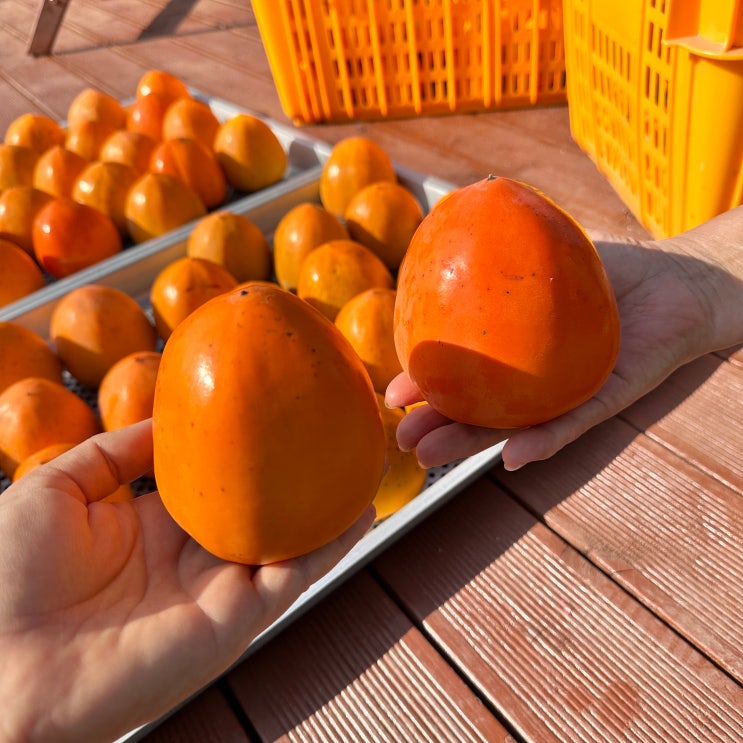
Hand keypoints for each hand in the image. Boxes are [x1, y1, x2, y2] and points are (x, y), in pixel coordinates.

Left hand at [0, 419, 374, 742]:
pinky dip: (331, 545)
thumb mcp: (57, 488)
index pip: (216, 484)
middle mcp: (195, 558)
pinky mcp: (234, 619)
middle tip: (334, 435)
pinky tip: (359, 511)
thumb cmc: (8, 577)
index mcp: (156, 528)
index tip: (273, 415)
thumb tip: (164, 419)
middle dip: (298, 479)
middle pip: (262, 511)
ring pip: (290, 542)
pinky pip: (294, 576)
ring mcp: (219, 588)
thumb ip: (116, 452)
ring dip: (328, 509)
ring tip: (362, 466)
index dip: (246, 453)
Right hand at [386, 209, 742, 470]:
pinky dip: (543, 440)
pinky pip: (573, 423)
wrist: (680, 279)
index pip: (465, 372)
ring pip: (514, 427)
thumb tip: (447, 231)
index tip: (393, 390)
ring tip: (431, 453)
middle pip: (480, 410)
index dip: (429, 383)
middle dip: (438, 426)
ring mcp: (567, 394)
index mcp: (514, 353)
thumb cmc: (608, 271)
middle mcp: (536, 381)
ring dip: (472, 444)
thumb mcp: (544, 252)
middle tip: (402, 438)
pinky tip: (511, 454)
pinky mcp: (607, 400)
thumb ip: (501, 250)